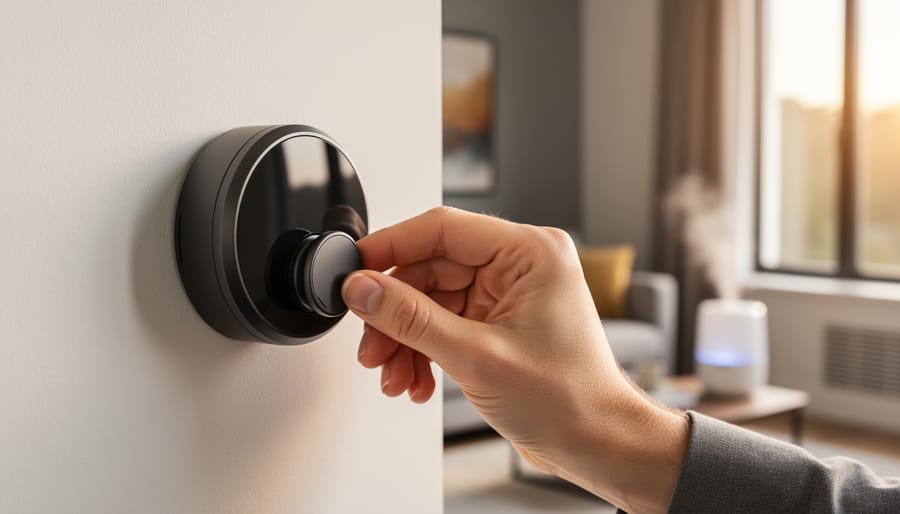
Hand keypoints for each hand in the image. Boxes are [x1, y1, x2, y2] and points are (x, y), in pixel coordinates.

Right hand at [341, 207, 687, 512]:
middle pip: (431, 269)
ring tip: (393, 374)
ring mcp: (507, 296)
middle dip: (395, 313)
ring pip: (431, 301)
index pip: (443, 229)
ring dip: (405, 340)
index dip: (392, 246)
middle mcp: (519, 267)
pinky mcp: (497, 323)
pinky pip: (443, 324)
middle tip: (371, 343)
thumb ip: (411, 318)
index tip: (355, 268)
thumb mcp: (477, 355)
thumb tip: (363, 289)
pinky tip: (416, 381)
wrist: (596, 444)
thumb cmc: (570, 398)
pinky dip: (423, 352)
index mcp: (529, 253)